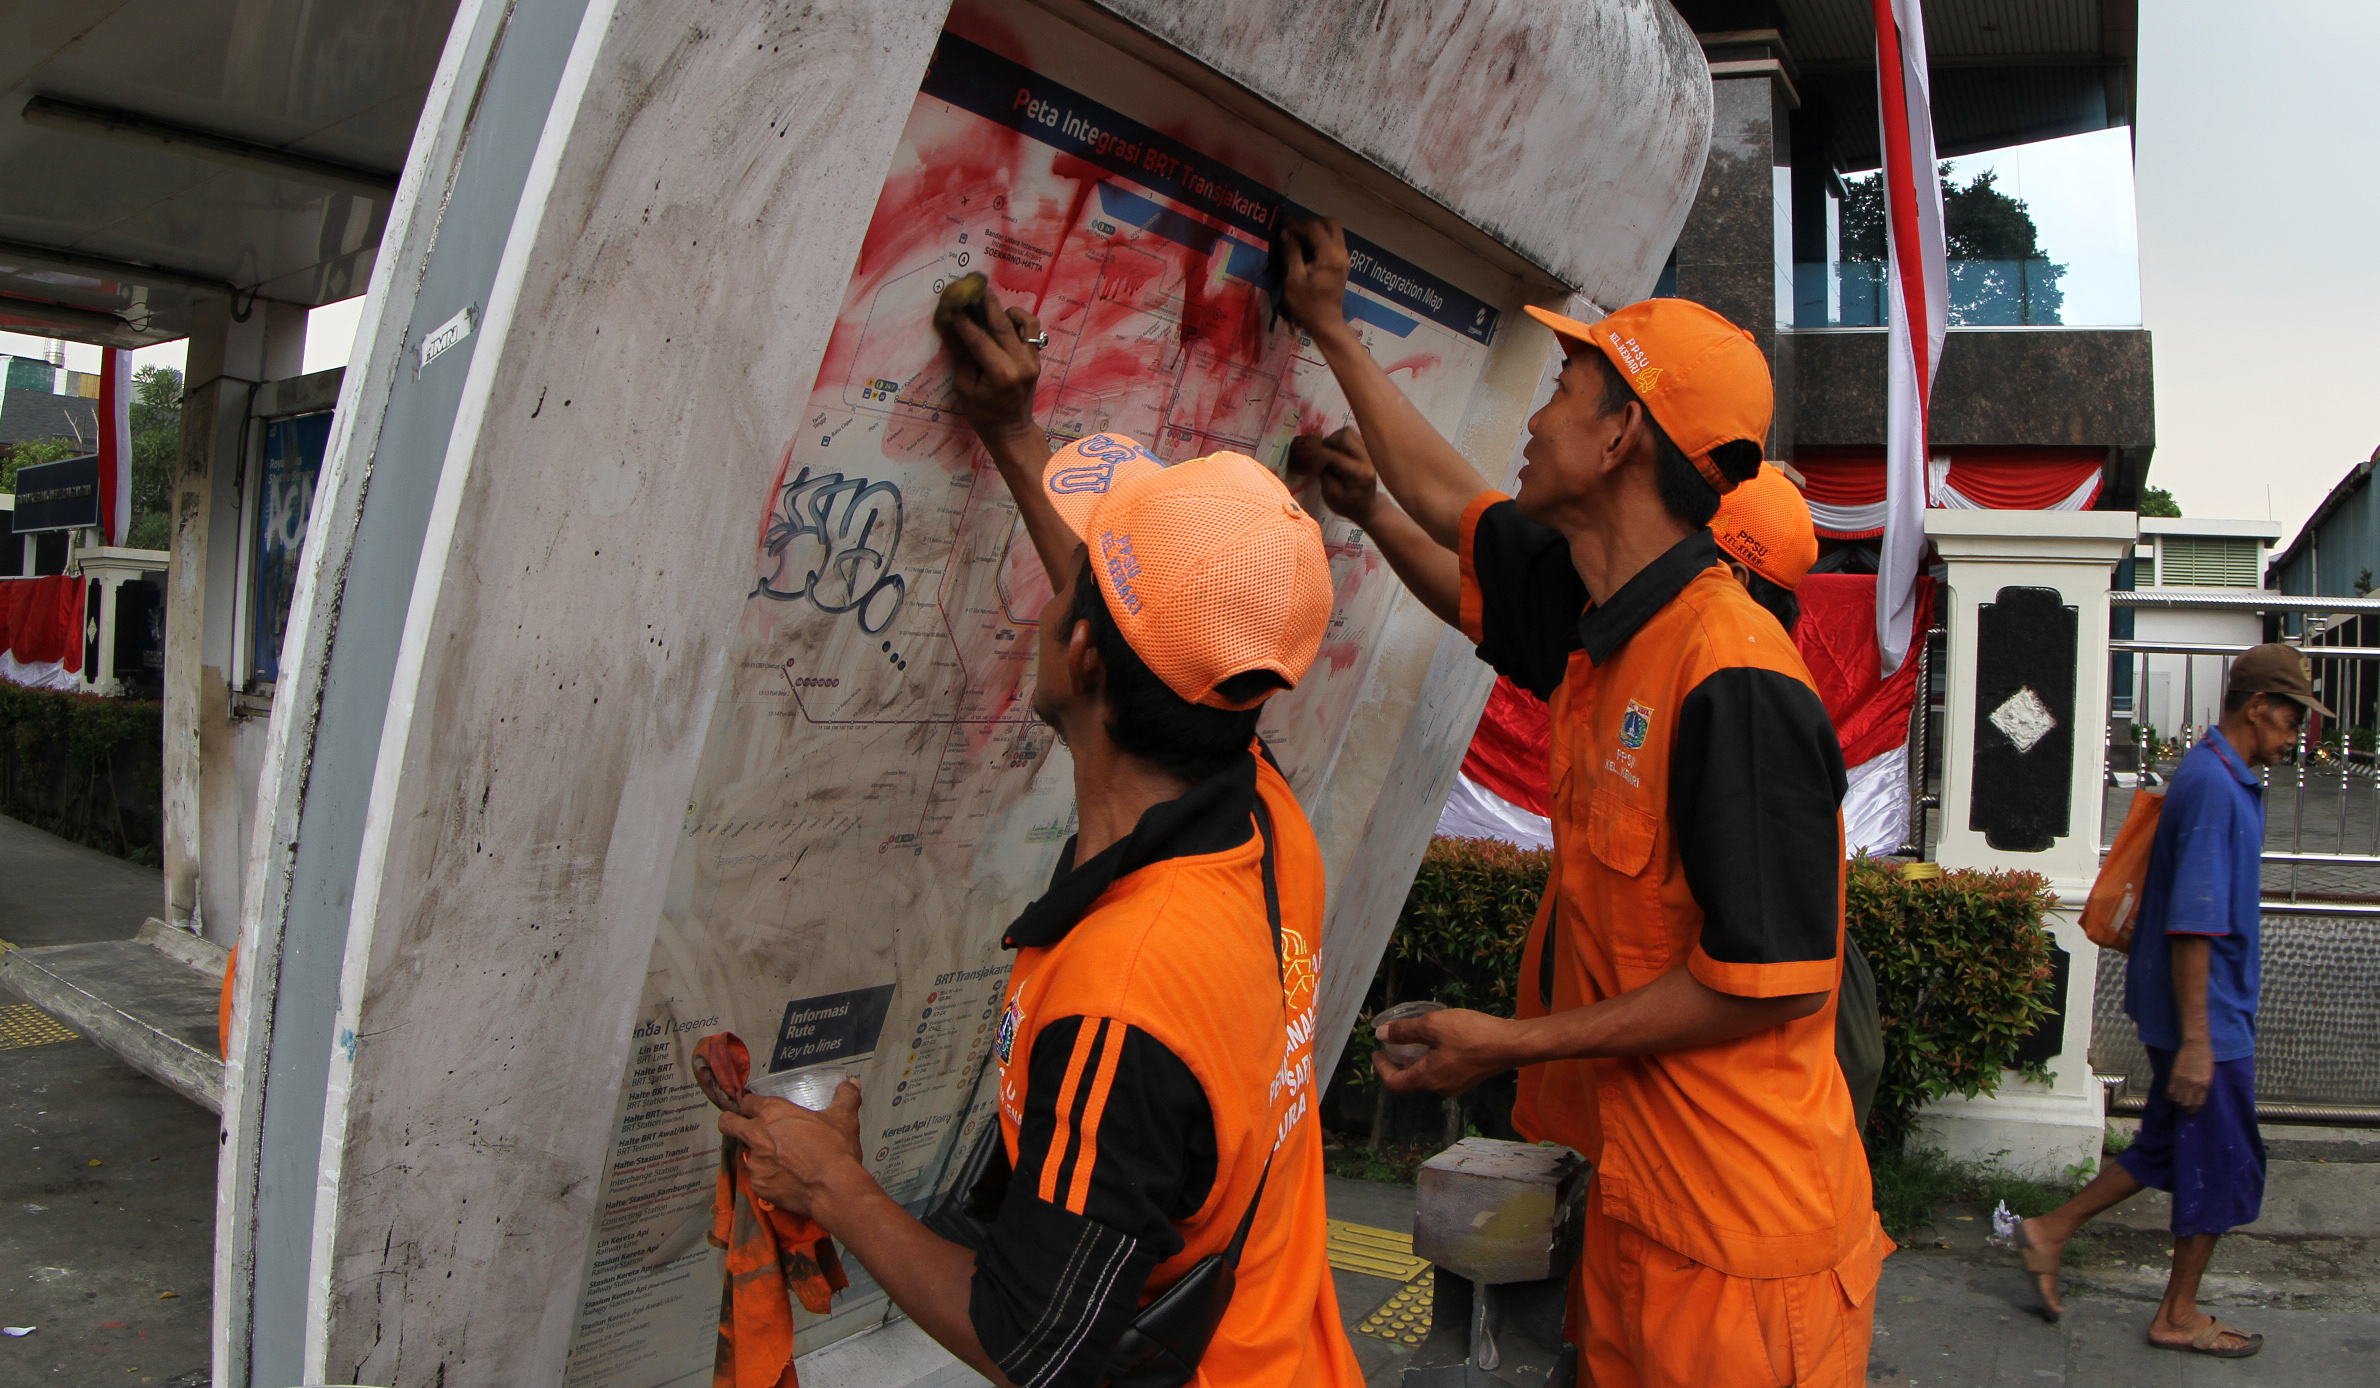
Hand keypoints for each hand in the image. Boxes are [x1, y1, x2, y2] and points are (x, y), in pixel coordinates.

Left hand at [718, 1080, 870, 1218]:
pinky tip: (783, 1179)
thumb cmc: (835, 1148)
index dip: (750, 1105)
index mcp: (773, 1113)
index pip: (748, 1102)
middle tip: (739, 1127)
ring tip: (777, 1161)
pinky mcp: (758, 1185)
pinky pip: (757, 1178)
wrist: (833, 1187)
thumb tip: (852, 1083)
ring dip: (756, 1154)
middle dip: (729, 1123)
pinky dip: (767, 1177)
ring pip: (745, 1154)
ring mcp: (755, 1162)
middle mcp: (757, 1135)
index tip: (753, 1109)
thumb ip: (846, 1097)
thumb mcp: (844, 1118)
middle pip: (728, 1124)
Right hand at [941, 285, 1043, 444]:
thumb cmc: (983, 414)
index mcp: (1001, 374)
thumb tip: (964, 331)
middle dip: (986, 305)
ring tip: (991, 308)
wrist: (1012, 430)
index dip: (965, 322)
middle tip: (975, 289)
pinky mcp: (1036, 358)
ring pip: (1024, 322)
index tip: (954, 307)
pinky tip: (1006, 320)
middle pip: (1002, 325)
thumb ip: (965, 358)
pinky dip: (1020, 320)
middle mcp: (1020, 364)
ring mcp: (1032, 360)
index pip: (980, 340)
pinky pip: (1031, 330)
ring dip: (1007, 310)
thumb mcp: (964, 389)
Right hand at [1279, 218, 1351, 340]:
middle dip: (1312, 222)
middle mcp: (1341, 253)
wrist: (1326, 324)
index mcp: (1329, 256)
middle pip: (1331, 223)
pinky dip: (1322, 238)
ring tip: (1299, 236)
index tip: (1284, 225)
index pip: (1315, 228)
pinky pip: (1335, 242)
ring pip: (1335, 231)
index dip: (1299, 224)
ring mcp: (1344, 259)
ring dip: (1318, 229)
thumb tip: (1286, 233)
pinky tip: (1308, 247)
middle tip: (1295, 229)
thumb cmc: (1307, 304)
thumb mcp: (1294, 279)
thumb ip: (1292, 253)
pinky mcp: (1343, 265)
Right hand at [1285, 427, 1382, 525]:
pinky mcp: (1367, 449)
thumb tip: (1315, 454)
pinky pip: (1351, 435)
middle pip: (1345, 437)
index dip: (1319, 452)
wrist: (1367, 507)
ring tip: (1328, 452)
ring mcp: (1369, 452)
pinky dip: (1339, 440)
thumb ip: (1323, 474)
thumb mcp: (1331, 495)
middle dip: (1328, 443)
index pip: (1337, 457)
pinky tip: (1335, 452)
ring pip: (1348, 432)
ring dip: (1333, 439)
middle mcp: (1369, 459)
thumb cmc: (1348, 504)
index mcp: (1360, 474)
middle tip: (1318, 453)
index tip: (1305, 451)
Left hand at [1373, 1008, 1525, 1095]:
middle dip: (1399, 1063)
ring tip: (1416, 1040)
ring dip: (1418, 1061)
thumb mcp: (1433, 1026)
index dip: (1382, 1068)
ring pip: (1429, 1076)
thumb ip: (1406, 1031)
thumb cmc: (1471, 1034)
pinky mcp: (1471, 1078)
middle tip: (1395, 1044)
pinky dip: (1434, 1060)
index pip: (1395, 1083)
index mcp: (1428, 1078)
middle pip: (1412, 1080)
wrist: (1512, 1044)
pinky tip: (1440, 1042)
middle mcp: (1441, 1088)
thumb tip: (1381, 1035)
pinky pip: (1444, 1072)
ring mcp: (1458, 1085)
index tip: (1377, 1053)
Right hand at [2168, 1039, 2214, 1112]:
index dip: (2194, 1109)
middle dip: (2185, 1107)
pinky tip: (2170, 1094)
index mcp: (2205, 1085)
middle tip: (2183, 1106)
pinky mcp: (2175, 1075)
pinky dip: (2169, 1094)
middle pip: (2187, 1103)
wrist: (2196, 1044)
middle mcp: (2194, 1085)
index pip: (2198, 1103)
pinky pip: (2170, 1090)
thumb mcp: (2209, 1073)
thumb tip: (2198, 1093)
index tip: (2191, 1109)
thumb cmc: (2205, 1056)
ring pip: (2177, 1099)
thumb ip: (2204, 1084)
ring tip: (2176, 1100)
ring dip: (2176, 1101)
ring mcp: (2183, 1080)